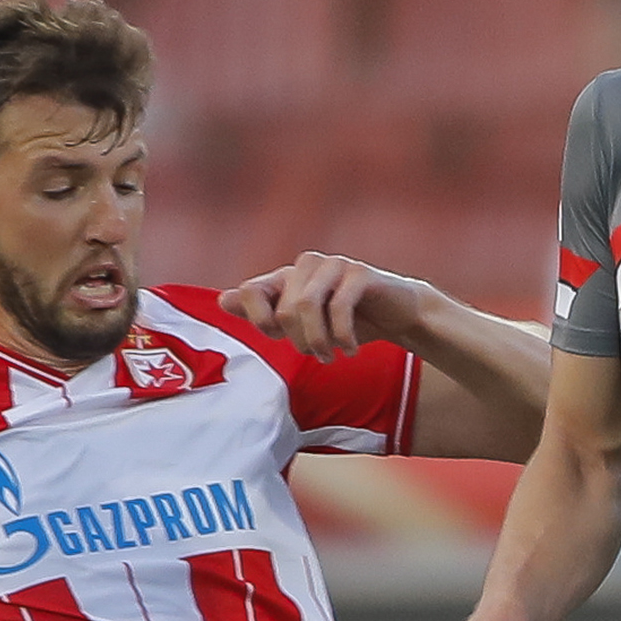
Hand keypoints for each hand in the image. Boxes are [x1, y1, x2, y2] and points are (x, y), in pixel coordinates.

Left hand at [222, 253, 432, 362]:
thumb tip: (223, 299)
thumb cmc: (347, 320)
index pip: (251, 291)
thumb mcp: (302, 323)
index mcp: (288, 276)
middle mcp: (307, 264)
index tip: (278, 338)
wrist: (398, 314)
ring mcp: (334, 265)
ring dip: (319, 341)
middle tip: (317, 355)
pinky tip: (350, 350)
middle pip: (284, 310)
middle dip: (299, 341)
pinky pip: (340, 306)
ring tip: (331, 356)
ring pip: (308, 306)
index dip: (259, 320)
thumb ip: (265, 311)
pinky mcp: (361, 272)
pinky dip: (343, 336)